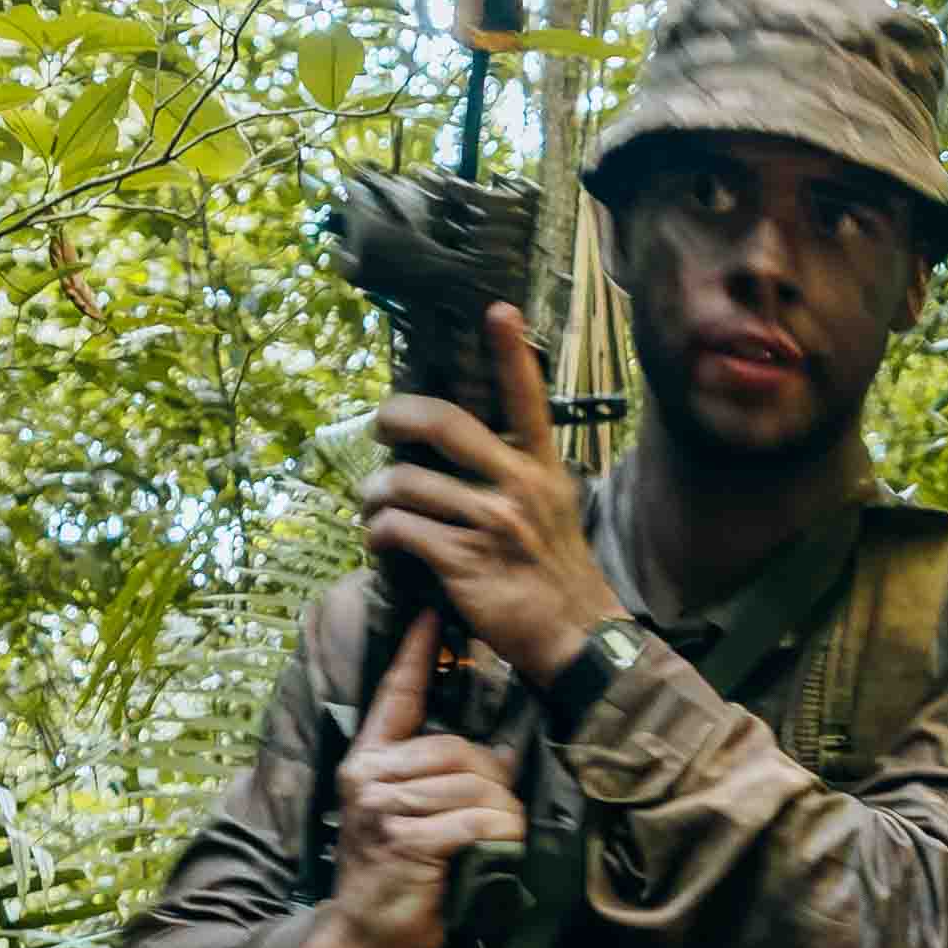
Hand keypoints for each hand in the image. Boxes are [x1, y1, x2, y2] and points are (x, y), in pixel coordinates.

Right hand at [299, 618, 519, 947]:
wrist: (361, 939)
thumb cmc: (395, 881)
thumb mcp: (407, 819)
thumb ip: (437, 781)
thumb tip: (497, 757)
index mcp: (366, 764)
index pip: (395, 698)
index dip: (417, 656)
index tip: (433, 615)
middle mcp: (369, 777)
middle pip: (459, 751)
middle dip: (492, 784)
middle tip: (495, 821)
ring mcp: (384, 807)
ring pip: (476, 787)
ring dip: (502, 817)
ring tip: (493, 845)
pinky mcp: (406, 839)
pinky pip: (479, 821)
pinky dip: (501, 839)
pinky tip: (495, 855)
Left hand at [363, 305, 621, 674]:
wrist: (575, 638)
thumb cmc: (554, 573)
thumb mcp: (552, 510)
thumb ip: (514, 474)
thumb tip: (453, 450)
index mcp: (542, 468)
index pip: (528, 399)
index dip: (510, 352)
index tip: (496, 309)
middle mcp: (520, 486)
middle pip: (444, 425)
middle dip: (396, 417)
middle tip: (382, 427)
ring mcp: (493, 524)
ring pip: (406, 482)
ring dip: (374, 495)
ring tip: (372, 507)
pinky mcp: (466, 561)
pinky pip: (399, 529)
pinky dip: (378, 534)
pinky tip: (379, 542)